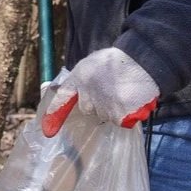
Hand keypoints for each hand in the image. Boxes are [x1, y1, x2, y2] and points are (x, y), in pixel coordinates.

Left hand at [42, 47, 158, 129]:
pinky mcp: (119, 116)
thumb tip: (70, 93)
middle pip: (89, 109)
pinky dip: (128, 113)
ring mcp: (104, 107)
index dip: (54, 114)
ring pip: (106, 115)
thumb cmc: (118, 60)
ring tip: (125, 90)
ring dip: (114, 108)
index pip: (63, 98)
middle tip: (112, 88)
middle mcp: (88, 95)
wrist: (142, 60)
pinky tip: (133, 98)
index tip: (48, 130)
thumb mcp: (92, 63)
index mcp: (79, 78)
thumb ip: (81, 79)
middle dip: (98, 103)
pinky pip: (122, 120)